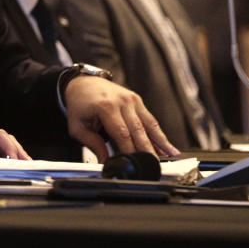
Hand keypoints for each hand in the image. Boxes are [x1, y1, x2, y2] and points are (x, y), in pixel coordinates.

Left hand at [0, 129, 29, 177]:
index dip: (8, 145)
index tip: (14, 158)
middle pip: (4, 138)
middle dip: (16, 149)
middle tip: (26, 162)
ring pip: (5, 145)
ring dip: (16, 154)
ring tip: (26, 164)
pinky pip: (1, 153)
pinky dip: (10, 159)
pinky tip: (17, 166)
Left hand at [64, 76, 179, 161]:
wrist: (82, 82)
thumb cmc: (79, 103)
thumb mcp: (77, 125)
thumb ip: (92, 143)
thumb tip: (105, 161)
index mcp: (105, 106)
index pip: (121, 133)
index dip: (129, 151)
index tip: (134, 164)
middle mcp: (121, 101)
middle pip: (138, 130)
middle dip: (148, 150)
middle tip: (156, 166)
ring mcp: (131, 99)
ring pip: (149, 124)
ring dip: (161, 141)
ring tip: (171, 156)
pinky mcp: (137, 100)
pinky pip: (149, 119)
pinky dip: (159, 133)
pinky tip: (167, 145)